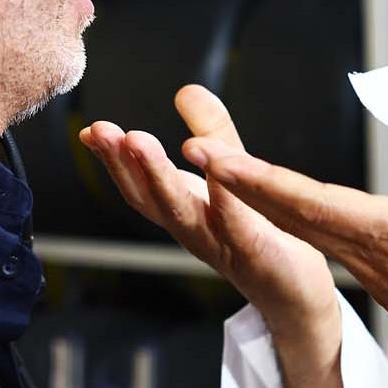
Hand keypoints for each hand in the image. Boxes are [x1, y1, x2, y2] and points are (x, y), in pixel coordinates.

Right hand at [79, 86, 338, 341]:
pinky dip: (225, 197)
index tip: (91, 131)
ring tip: (140, 142)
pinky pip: (238, 224)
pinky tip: (219, 169)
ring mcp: (222, 246)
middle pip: (151, 198)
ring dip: (158, 176)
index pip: (139, 185)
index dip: (112, 159)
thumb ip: (212, 136)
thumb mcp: (234, 179)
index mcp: (184, 212)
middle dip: (124, 163)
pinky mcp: (257, 255)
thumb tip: (185, 89)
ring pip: (183, 211)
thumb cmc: (259, 238)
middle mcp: (194, 231)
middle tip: (105, 132)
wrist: (296, 298)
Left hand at [200, 103, 387, 387]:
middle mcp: (369, 254)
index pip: (312, 204)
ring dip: (253, 195)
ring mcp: (369, 267)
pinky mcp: (377, 274)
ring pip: (300, 225)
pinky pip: (319, 237)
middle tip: (191, 149)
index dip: (260, 180)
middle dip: (238, 182)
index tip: (216, 160)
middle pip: (291, 213)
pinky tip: (267, 197)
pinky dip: (283, 212)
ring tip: (214, 164)